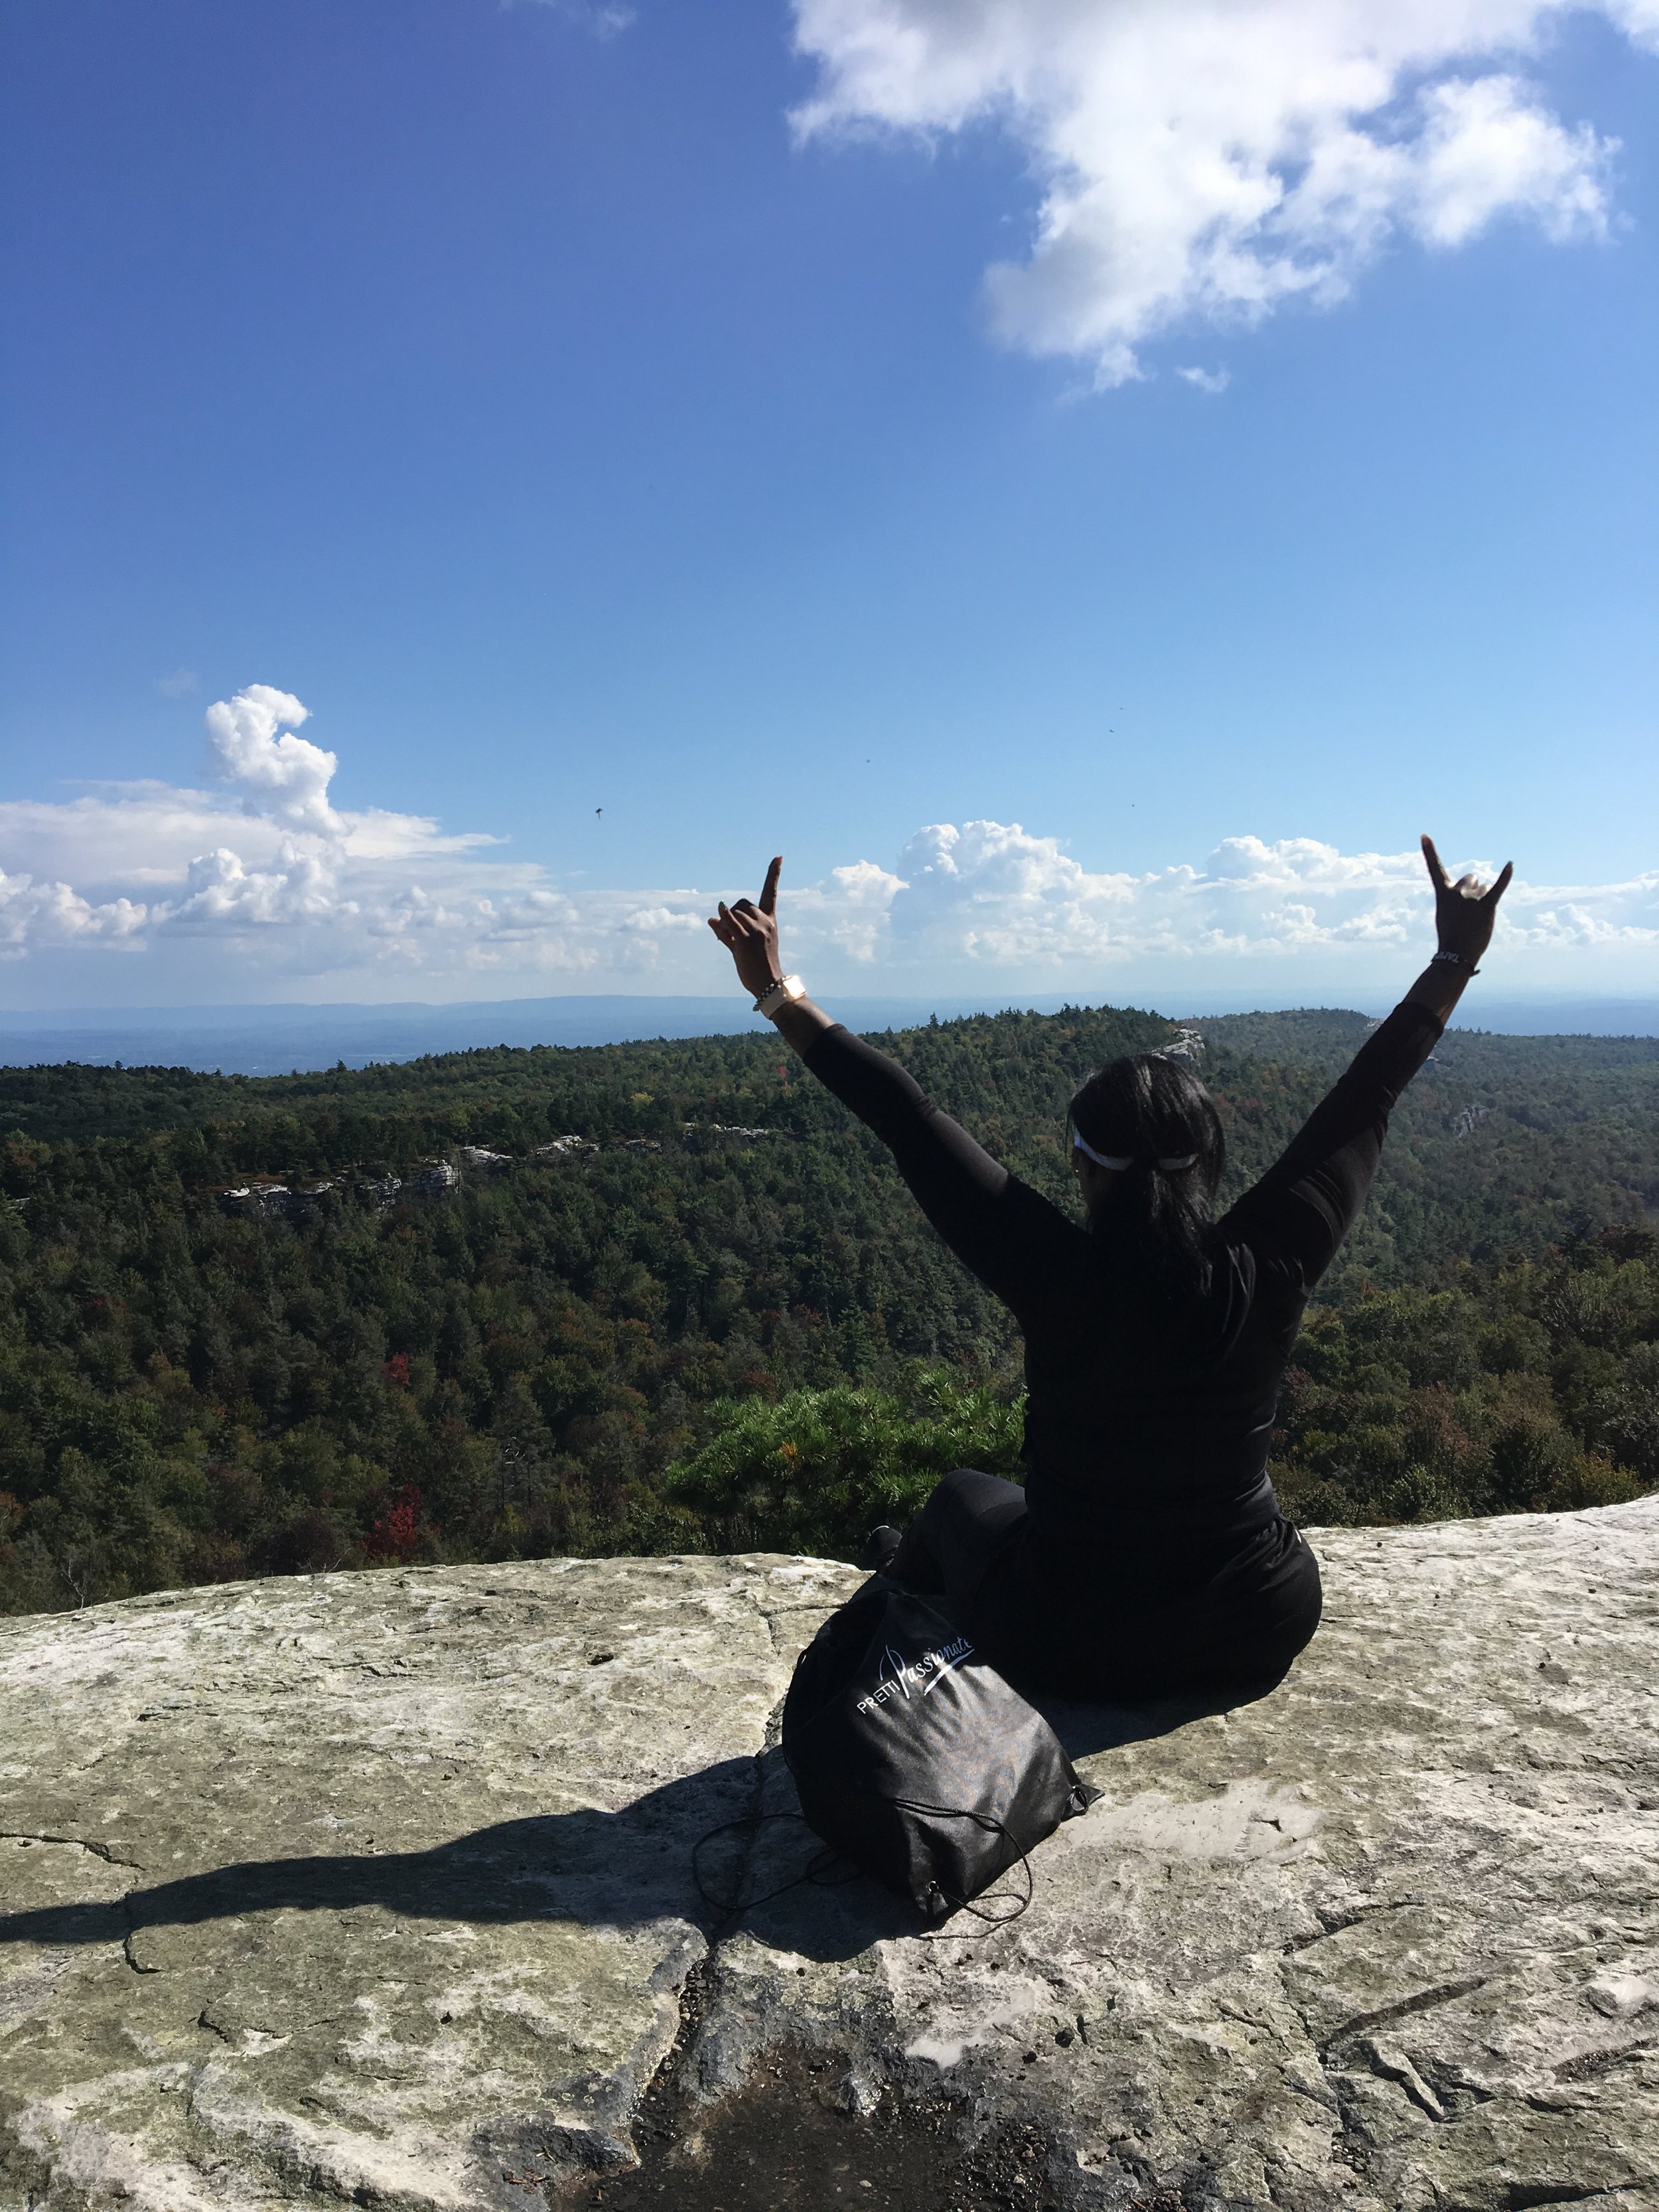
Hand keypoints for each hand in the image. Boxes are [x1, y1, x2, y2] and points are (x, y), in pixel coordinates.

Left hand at [707, 856, 783, 1000]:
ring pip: (733, 914)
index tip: (778, 857)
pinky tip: (717, 916)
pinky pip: (730, 922)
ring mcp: (756, 930)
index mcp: (770, 921)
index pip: (771, 893)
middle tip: (729, 931)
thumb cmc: (758, 966)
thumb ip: (728, 931)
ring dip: (725, 924)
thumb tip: (710, 917)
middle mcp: (765, 922)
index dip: (773, 874)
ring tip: (727, 941)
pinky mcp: (745, 940)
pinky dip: (723, 918)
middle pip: (741, 903)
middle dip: (732, 913)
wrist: (768, 985)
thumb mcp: (745, 944)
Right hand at [1421, 834, 1512, 965]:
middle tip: (1469, 910)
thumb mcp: (1447, 913)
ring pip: (1484, 888)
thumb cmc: (1451, 936)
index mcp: (1443, 893)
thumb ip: (1459, 897)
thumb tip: (1480, 885)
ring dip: (1484, 899)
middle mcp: (1457, 891)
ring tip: (1477, 919)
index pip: (1434, 869)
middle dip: (1472, 888)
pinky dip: (1505, 876)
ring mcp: (1472, 899)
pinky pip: (1498, 888)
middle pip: (1470, 878)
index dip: (1429, 851)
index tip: (1424, 835)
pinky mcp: (1487, 906)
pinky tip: (1510, 865)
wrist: (1456, 955)